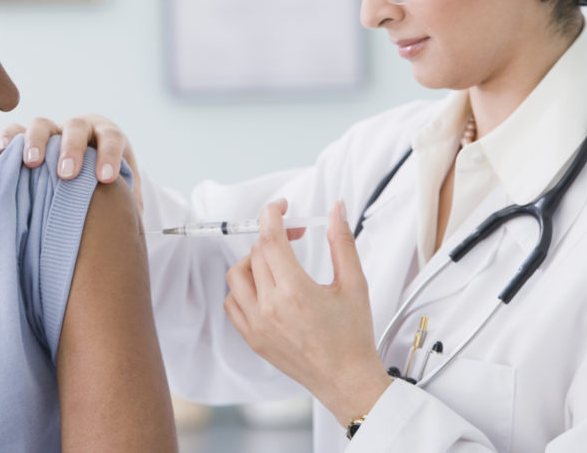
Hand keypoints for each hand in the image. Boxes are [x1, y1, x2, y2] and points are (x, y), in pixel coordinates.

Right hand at [0, 114, 141, 208]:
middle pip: (76, 127)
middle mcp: (79, 130)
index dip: (109, 154)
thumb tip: (127, 233)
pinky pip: (16, 130)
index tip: (105, 179)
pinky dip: (10, 137)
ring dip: (38, 141)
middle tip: (67, 174)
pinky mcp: (27, 138)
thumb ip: (127, 206)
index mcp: (106, 137)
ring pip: (43, 124)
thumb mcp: (121, 194)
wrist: (85, 176)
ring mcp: (51, 131)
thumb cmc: (107, 189)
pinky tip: (3, 151)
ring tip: (32, 163)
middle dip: (72, 149)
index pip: (111, 137)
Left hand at [224, 199, 390, 425]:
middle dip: (273, 236)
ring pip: (236, 275)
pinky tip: (262, 287)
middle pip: (256, 253)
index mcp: (295, 291)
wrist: (347, 380)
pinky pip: (232, 302)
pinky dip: (242, 288)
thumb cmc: (353, 337)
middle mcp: (270, 308)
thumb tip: (336, 210)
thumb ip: (342, 241)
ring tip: (276, 262)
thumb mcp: (354, 284)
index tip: (280, 207)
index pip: (269, 239)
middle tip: (293, 237)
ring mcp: (257, 324)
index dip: (272, 215)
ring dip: (253, 260)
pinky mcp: (252, 338)